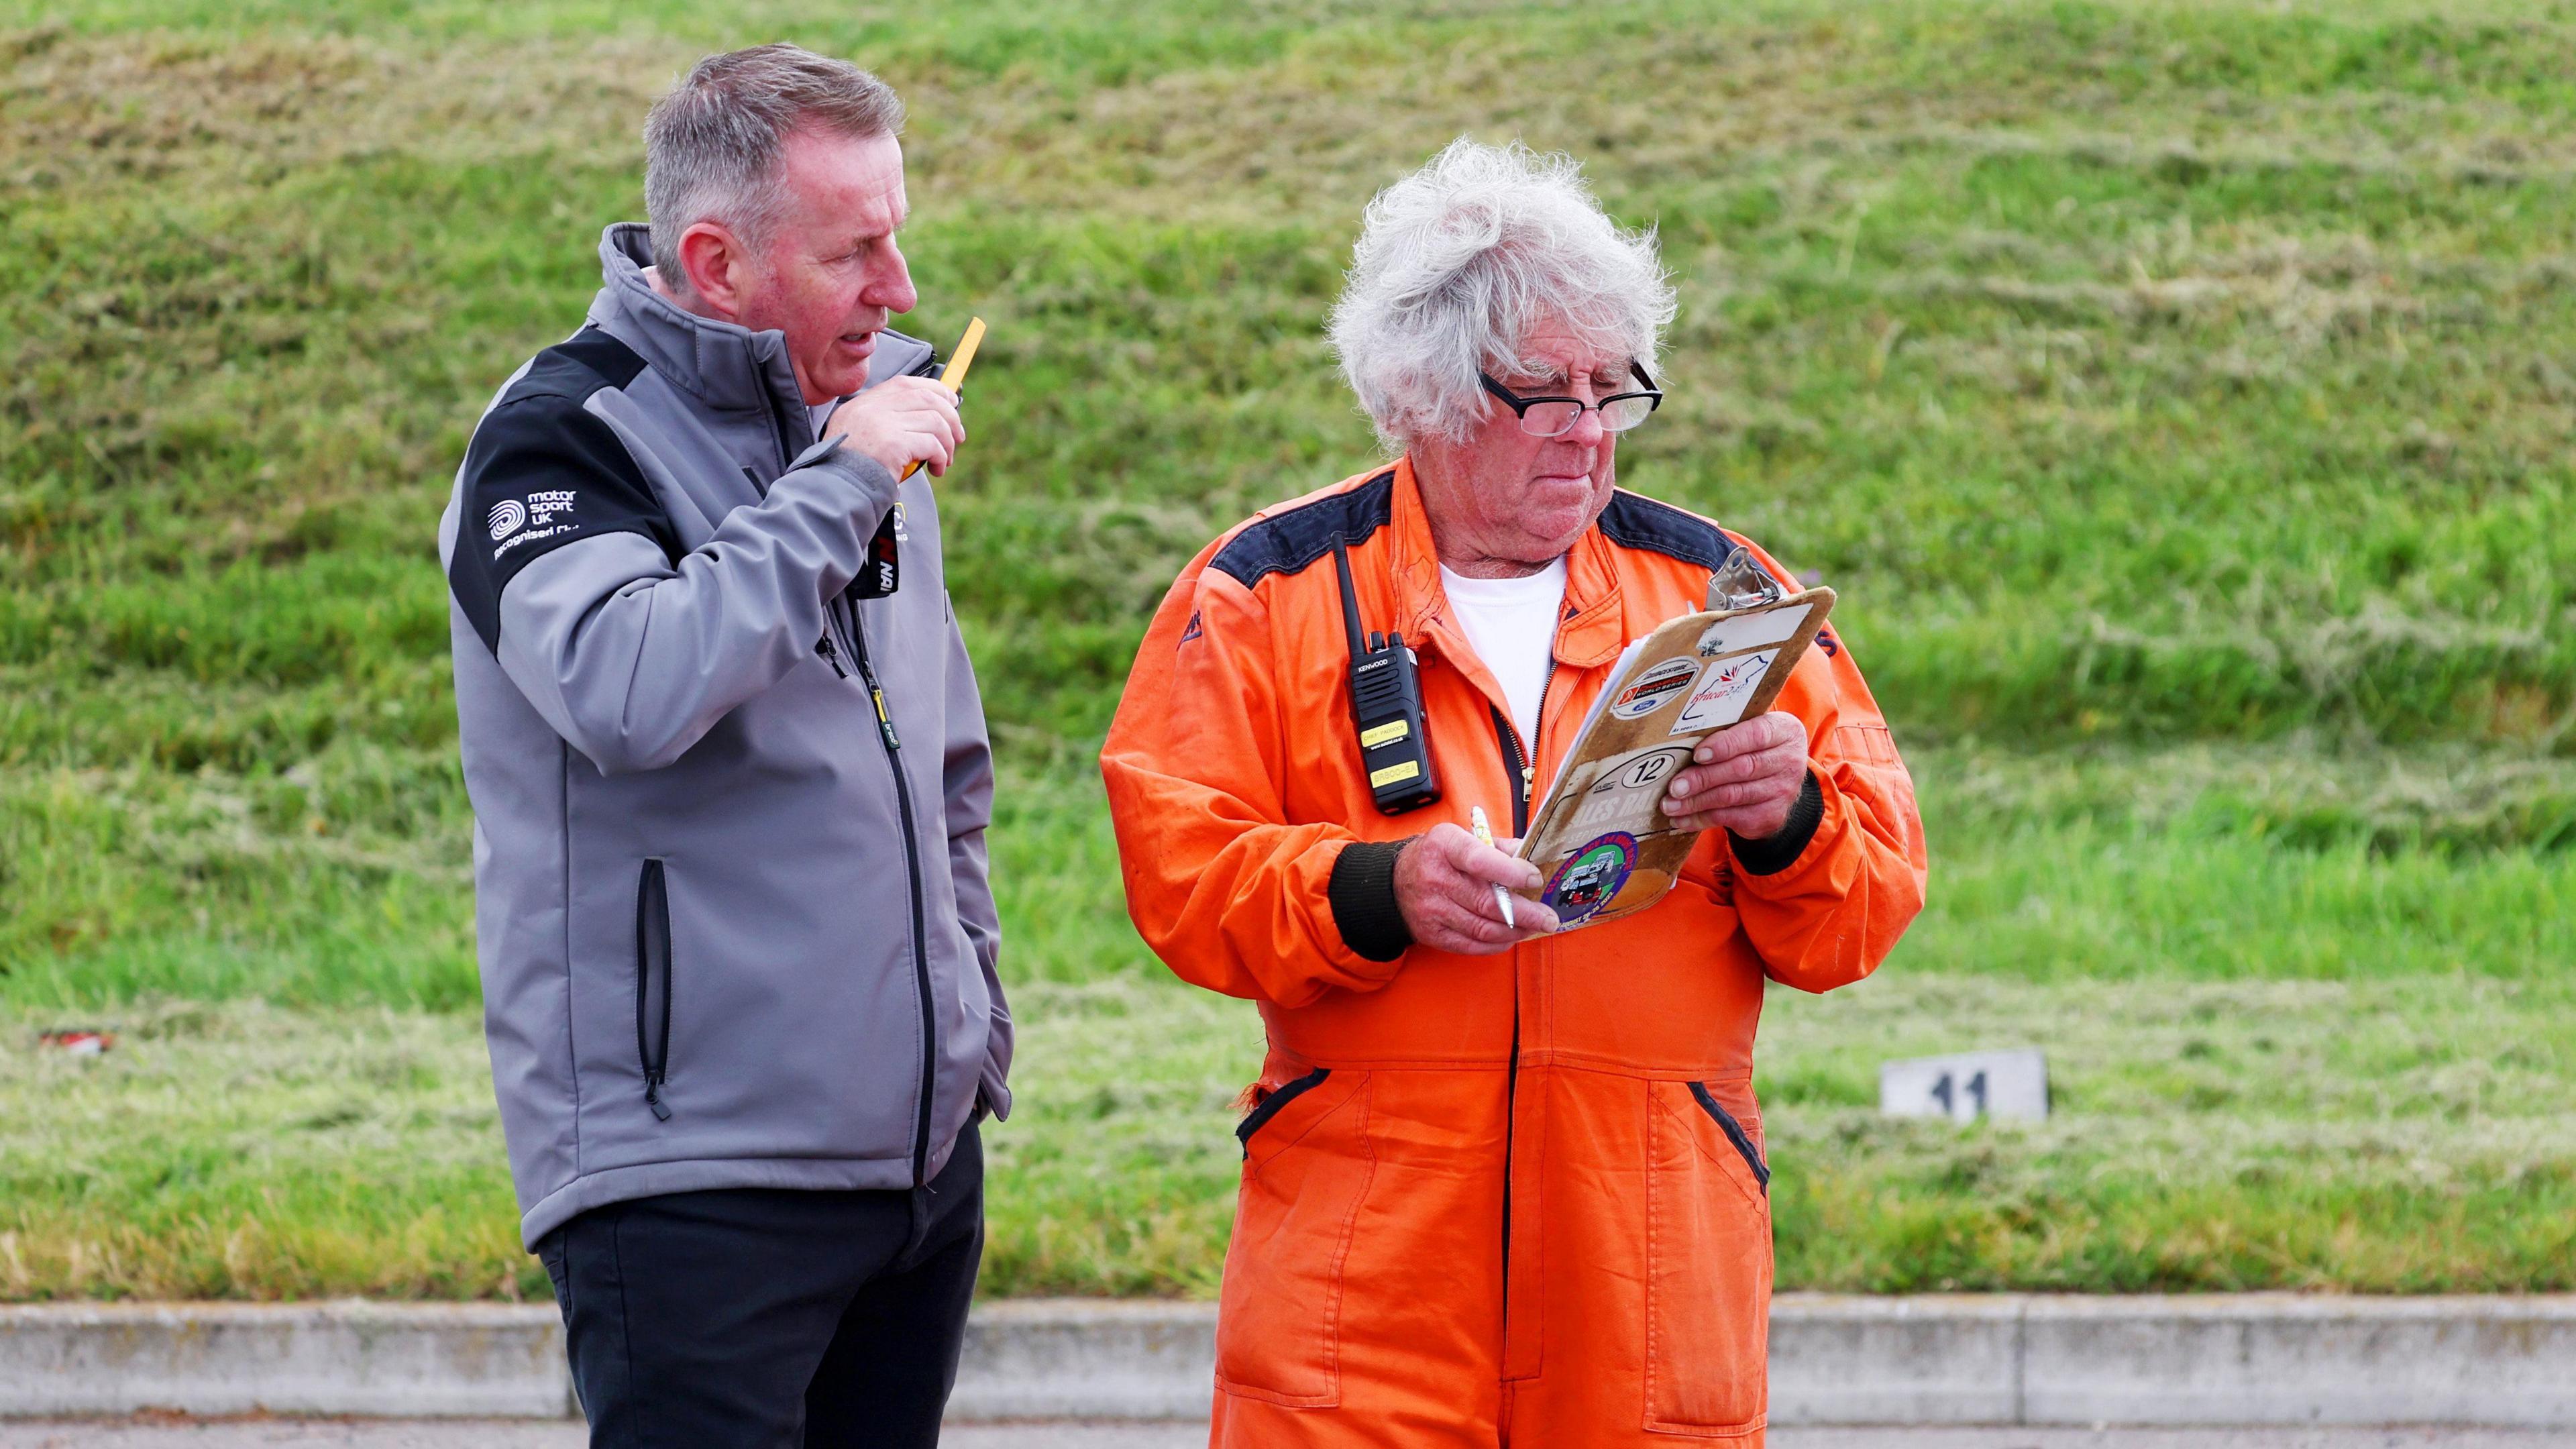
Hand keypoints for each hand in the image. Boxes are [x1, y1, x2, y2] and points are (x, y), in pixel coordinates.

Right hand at [824, 376, 964, 478]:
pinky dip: (941, 457)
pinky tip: (937, 468)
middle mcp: (873, 408)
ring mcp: (883, 424)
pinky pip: (932, 444)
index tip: (950, 402)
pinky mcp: (894, 444)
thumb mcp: (859, 434)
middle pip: (926, 398)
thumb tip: (927, 417)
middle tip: (958, 436)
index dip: (935, 390)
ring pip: (935, 421)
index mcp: (864, 403)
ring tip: (946, 460)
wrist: (836, 488)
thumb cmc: (850, 469)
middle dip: (951, 416)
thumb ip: (885, 421)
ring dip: (948, 442)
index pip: (906, 383)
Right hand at [1393, 824, 1558, 954]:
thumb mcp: (1460, 837)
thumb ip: (1497, 846)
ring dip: (1515, 931)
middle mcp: (1436, 878)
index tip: (1535, 878)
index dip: (1511, 872)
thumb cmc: (1436, 857)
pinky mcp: (1432, 934)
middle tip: (1549, 918)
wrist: (1392, 884)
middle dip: (1525, 913)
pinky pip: (1471, 944)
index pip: (1480, 860)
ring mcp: (1432, 910)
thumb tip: (1531, 857)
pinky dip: (1496, 944)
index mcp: (1444, 846)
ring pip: (1482, 927)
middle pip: (1487, 902)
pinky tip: (1511, 937)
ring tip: (1535, 927)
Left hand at [1662, 712, 1809, 838]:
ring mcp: (1782, 791)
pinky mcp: (1770, 816)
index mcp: (1784, 731)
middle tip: (1674, 786)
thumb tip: (1681, 739)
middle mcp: (1788, 761)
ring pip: (1732, 796)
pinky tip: (1681, 819)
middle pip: (1741, 769)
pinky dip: (1701, 819)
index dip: (1725, 745)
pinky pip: (1730, 818)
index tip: (1698, 754)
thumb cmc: (1756, 748)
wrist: (1781, 781)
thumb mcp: (1752, 731)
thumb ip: (1728, 730)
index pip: (1755, 735)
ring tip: (1669, 805)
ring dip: (1696, 802)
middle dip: (1703, 778)